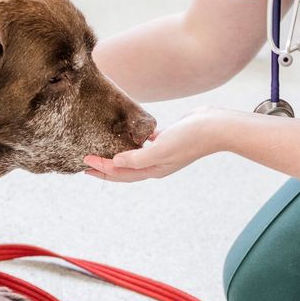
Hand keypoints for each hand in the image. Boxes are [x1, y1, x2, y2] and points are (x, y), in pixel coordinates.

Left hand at [84, 107, 222, 181]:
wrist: (215, 127)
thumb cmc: (189, 138)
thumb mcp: (161, 149)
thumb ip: (137, 158)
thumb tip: (115, 162)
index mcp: (153, 170)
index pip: (121, 173)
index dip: (102, 168)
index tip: (85, 161)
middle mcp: (155, 164)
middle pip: (124, 169)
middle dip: (105, 167)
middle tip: (85, 163)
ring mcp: (161, 152)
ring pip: (133, 157)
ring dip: (117, 156)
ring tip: (102, 151)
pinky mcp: (166, 139)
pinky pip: (143, 143)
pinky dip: (132, 142)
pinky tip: (125, 135)